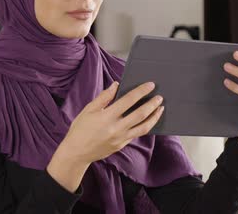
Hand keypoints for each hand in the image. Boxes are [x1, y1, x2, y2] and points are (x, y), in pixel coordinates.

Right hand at [47, 81, 163, 191]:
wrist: (76, 153)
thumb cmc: (80, 129)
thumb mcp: (88, 110)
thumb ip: (104, 97)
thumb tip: (116, 85)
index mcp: (107, 116)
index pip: (129, 100)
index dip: (141, 91)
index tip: (150, 85)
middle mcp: (116, 128)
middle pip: (140, 114)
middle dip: (152, 104)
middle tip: (160, 97)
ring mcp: (121, 138)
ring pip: (144, 127)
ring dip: (154, 117)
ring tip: (160, 109)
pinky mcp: (122, 145)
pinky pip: (137, 134)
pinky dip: (146, 125)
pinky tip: (149, 119)